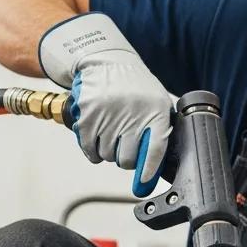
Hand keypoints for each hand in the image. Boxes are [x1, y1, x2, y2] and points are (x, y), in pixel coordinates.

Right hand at [38, 12, 171, 195]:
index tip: (143, 184)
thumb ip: (160, 133)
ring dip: (109, 151)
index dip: (148, 171)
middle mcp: (132, 112)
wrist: (105, 62)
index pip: (155, 150)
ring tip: (112, 133)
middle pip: (128, 159)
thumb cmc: (135, 89)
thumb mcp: (157, 103)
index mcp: (156, 111)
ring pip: (107, 156)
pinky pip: (90, 150)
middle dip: (127, 158)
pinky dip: (93, 149)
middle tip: (125, 145)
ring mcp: (107, 113)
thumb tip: (155, 172)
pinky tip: (97, 136)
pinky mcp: (86, 115)